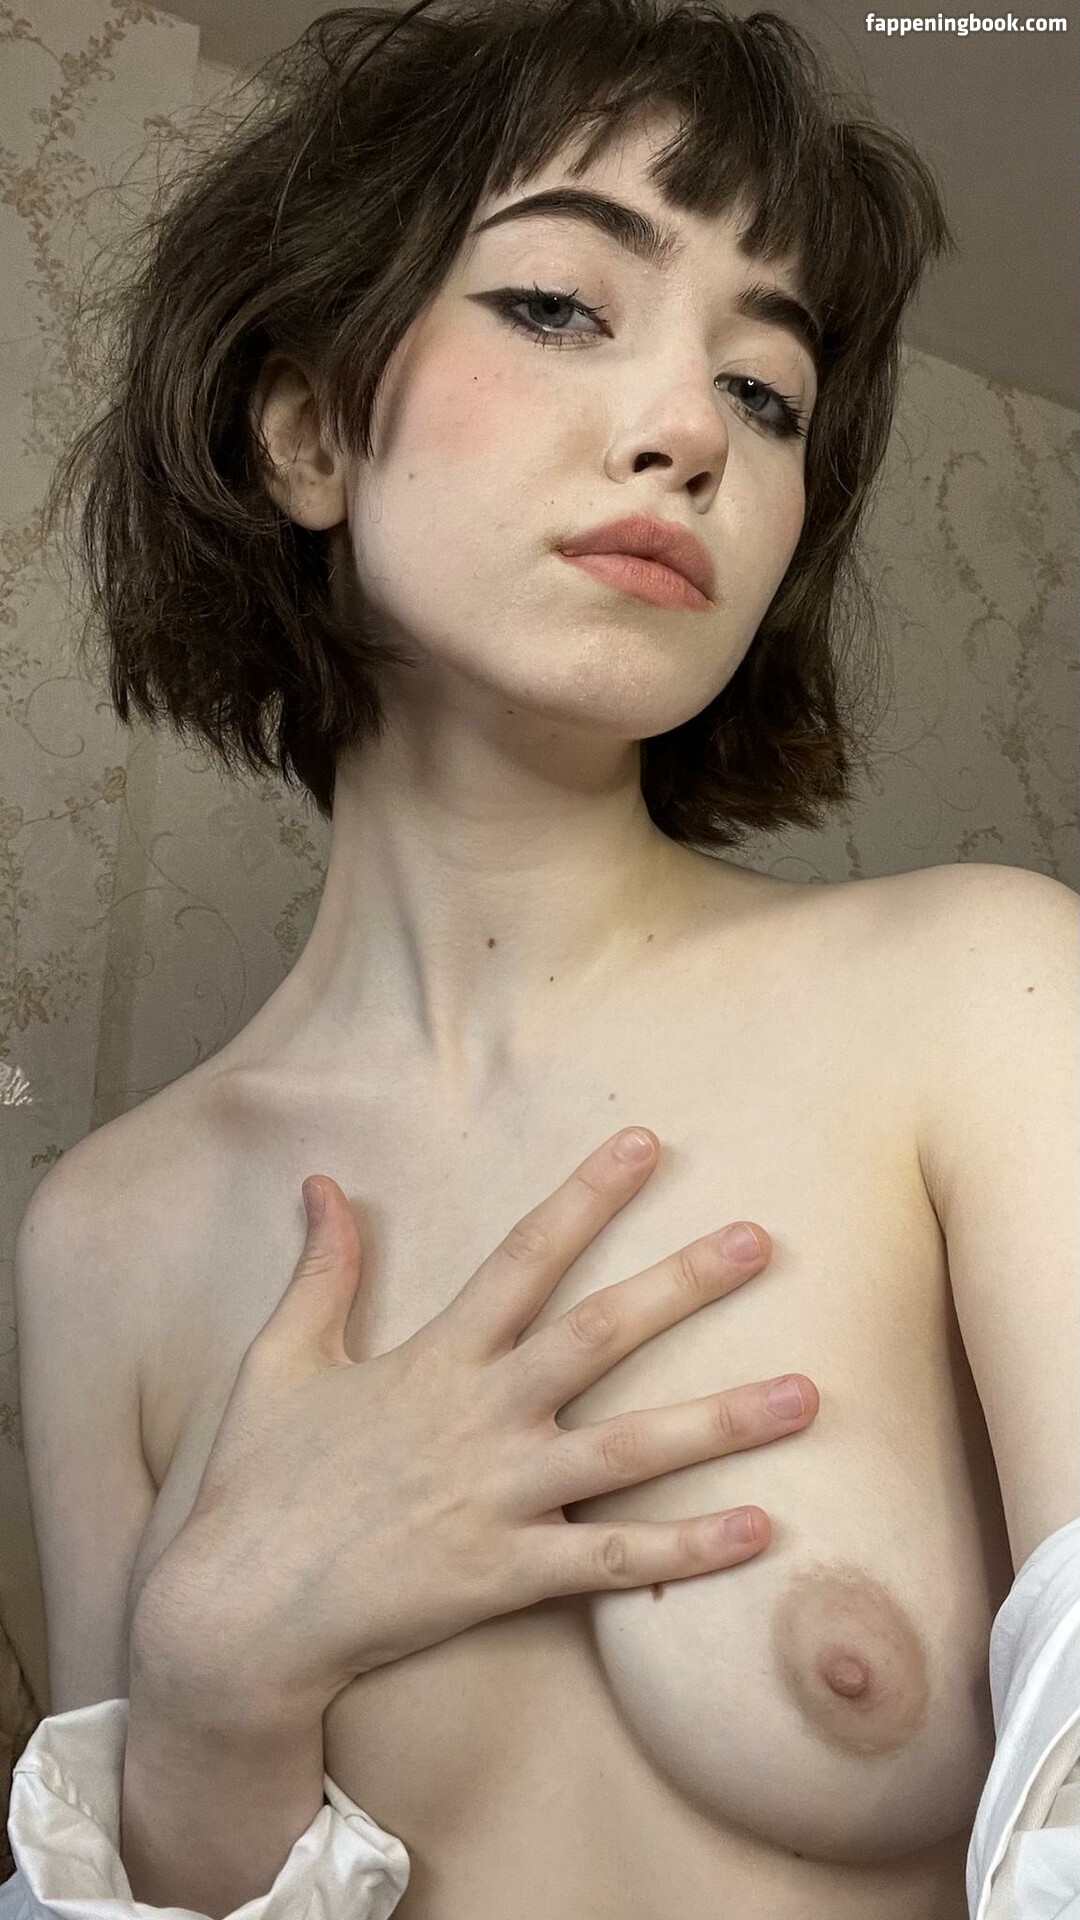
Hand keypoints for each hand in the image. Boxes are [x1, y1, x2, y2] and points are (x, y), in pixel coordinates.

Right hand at [130, 1128, 817, 1726]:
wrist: (239, 1614)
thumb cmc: (259, 1482)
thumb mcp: (279, 1360)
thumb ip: (320, 1271)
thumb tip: (325, 1183)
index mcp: (434, 1358)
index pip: (524, 1255)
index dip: (586, 1195)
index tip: (646, 1143)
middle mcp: (481, 1417)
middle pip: (600, 1334)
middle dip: (684, 1283)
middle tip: (760, 1240)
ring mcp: (500, 1497)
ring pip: (631, 1450)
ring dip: (723, 1420)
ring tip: (807, 1393)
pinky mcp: (506, 1576)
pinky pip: (613, 1563)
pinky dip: (687, 1550)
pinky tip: (761, 1529)